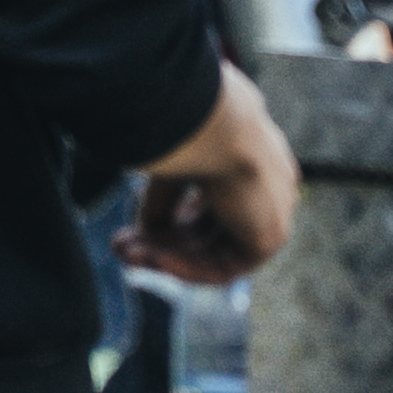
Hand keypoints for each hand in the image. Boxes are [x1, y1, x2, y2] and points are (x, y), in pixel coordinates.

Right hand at [131, 62, 300, 285]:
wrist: (214, 124)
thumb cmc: (190, 126)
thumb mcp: (172, 163)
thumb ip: (163, 200)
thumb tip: (148, 230)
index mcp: (253, 154)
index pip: (213, 196)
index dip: (173, 212)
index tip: (139, 219)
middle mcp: (268, 185)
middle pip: (208, 227)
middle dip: (161, 239)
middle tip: (120, 245)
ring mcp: (272, 212)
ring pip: (211, 248)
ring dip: (165, 254)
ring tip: (124, 253)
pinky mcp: (268, 238)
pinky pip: (223, 266)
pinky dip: (185, 267)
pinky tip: (151, 260)